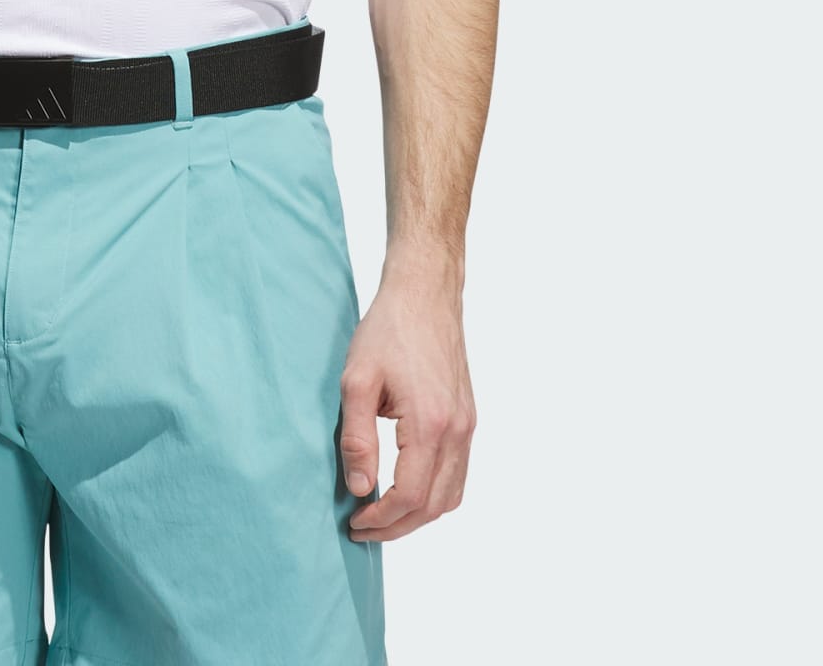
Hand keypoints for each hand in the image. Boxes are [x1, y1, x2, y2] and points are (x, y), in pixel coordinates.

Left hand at [337, 265, 475, 540]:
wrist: (425, 294)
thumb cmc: (388, 329)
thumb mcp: (357, 380)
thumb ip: (357, 438)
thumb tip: (359, 489)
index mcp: (430, 423)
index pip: (411, 496)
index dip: (381, 519)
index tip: (354, 521)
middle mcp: (457, 431)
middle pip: (434, 505)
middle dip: (397, 526)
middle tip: (363, 528)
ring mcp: (467, 426)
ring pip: (452, 495)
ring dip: (418, 514)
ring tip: (382, 515)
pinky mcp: (468, 418)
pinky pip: (458, 473)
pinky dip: (435, 493)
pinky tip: (406, 488)